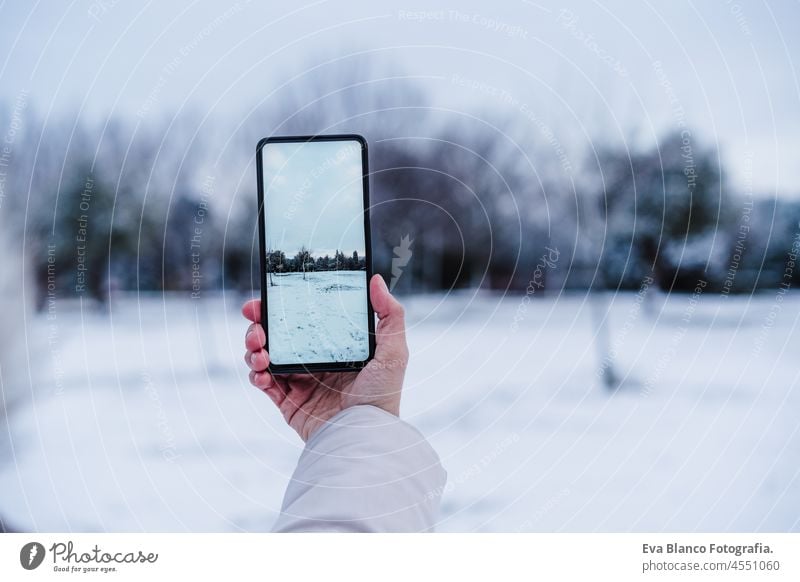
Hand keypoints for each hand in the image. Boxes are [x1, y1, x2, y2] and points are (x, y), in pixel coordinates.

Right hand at [242, 274, 408, 440]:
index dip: (285, 305)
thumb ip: (390, 314)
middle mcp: (315, 361)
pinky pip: (264, 384)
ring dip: (254, 348)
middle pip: (277, 335)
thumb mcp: (394, 351)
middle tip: (254, 317)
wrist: (364, 436)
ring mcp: (300, 383)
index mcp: (335, 346)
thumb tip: (376, 279)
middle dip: (260, 323)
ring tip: (259, 349)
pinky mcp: (288, 403)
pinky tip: (261, 372)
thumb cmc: (382, 395)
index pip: (305, 319)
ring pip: (264, 357)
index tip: (270, 294)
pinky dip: (256, 376)